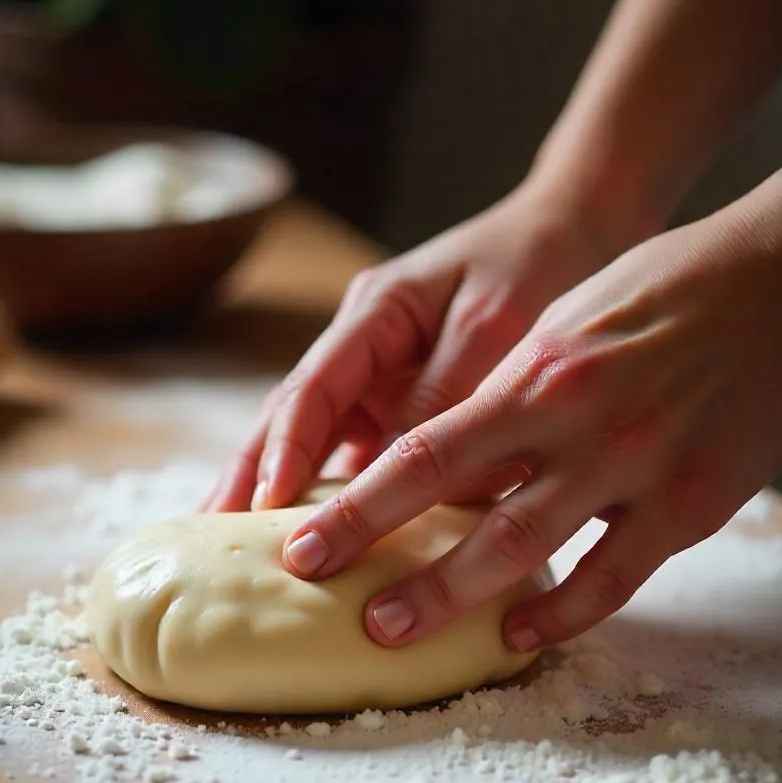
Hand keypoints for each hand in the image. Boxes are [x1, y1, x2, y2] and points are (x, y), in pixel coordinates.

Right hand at [202, 179, 616, 512]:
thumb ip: (446, 391)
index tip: (267, 503)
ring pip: (317, 441)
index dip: (287, 447)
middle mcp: (364, 348)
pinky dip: (342, 496)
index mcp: (376, 312)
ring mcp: (380, 377)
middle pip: (290, 416)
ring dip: (280, 492)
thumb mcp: (495, 324)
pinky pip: (365, 456)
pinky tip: (325, 539)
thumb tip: (402, 475)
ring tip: (240, 550)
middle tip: (210, 536)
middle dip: (249, 475)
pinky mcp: (404, 404)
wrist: (571, 232)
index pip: (314, 386)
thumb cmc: (535, 265)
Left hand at [280, 158, 781, 652]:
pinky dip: (563, 611)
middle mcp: (581, 424)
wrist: (781, 281)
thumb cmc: (663, 288)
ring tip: (393, 632)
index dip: (358, 504)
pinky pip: (618, 578)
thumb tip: (447, 444)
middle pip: (466, 513)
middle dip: (389, 563)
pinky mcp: (692, 506)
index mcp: (540, 371)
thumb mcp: (569, 318)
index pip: (425, 450)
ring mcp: (640, 470)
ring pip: (532, 551)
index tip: (301, 541)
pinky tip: (516, 631)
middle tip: (331, 601)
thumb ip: (509, 386)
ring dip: (455, 598)